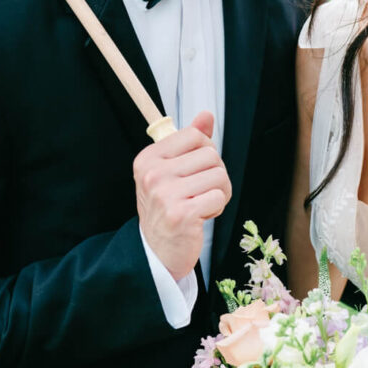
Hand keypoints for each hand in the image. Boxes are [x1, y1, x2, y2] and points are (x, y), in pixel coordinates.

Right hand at [134, 111, 231, 279]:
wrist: (157, 251)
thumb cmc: (168, 207)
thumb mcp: (172, 170)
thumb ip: (190, 141)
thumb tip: (206, 115)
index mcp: (149, 158)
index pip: (194, 136)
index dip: (206, 151)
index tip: (197, 168)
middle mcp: (153, 174)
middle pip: (211, 155)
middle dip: (215, 174)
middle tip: (201, 191)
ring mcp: (165, 195)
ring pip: (219, 175)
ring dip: (219, 192)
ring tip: (202, 203)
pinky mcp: (181, 215)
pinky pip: (218, 197)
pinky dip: (217, 207)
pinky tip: (202, 216)